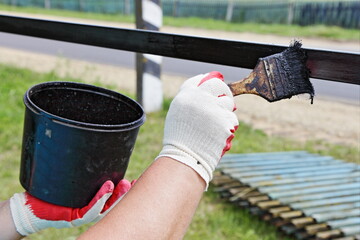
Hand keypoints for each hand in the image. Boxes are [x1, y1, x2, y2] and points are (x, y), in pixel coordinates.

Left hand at [9, 179, 132, 235]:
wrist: (31, 206)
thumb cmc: (51, 192)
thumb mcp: (71, 180)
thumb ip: (83, 171)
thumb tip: (92, 146)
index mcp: (93, 202)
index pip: (113, 197)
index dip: (126, 190)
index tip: (136, 180)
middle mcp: (90, 210)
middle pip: (113, 203)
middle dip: (125, 193)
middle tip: (133, 182)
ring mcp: (83, 214)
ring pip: (104, 207)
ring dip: (115, 195)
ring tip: (124, 184)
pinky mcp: (73, 217)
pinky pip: (89, 209)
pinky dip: (100, 199)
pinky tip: (108, 188)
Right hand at [157, 71, 238, 188]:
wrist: (185, 157)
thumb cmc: (179, 140)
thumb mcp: (177, 114)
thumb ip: (190, 101)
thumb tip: (205, 92)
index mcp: (186, 96)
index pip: (199, 80)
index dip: (209, 78)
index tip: (216, 79)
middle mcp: (199, 98)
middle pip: (217, 85)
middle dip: (223, 90)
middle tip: (225, 97)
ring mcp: (213, 109)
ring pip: (228, 102)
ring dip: (226, 110)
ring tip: (217, 123)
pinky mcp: (224, 121)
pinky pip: (232, 119)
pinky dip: (229, 125)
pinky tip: (220, 133)